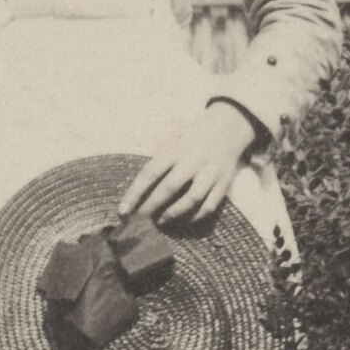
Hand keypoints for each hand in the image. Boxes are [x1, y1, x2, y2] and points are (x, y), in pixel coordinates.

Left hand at [117, 101, 259, 230]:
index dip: (134, 194)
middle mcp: (193, 160)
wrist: (226, 128)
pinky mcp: (223, 183)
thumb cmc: (189, 137)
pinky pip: (209, 206)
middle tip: (140, 220)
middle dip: (151, 207)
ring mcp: (210, 173)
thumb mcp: (170, 139)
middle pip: (168, 188)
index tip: (123, 210)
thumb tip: (135, 192)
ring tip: (161, 221)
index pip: (149, 173)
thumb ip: (155, 160)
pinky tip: (183, 220)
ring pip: (191, 200)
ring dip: (173, 214)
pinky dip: (195, 216)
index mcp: (175, 149)